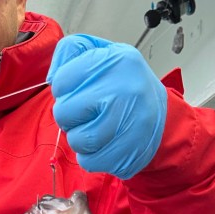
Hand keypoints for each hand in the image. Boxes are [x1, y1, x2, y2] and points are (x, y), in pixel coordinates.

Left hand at [47, 34, 166, 178]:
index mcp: (117, 60)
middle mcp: (126, 89)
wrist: (162, 115)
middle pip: (64, 112)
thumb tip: (52, 77)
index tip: (79, 90)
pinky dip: (90, 157)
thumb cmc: (122, 84)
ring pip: (76, 140)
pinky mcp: (130, 152)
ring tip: (95, 128)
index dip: (63, 90)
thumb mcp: (101, 52)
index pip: (61, 81)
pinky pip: (89, 161)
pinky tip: (104, 144)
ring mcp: (130, 123)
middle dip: (69, 116)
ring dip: (79, 138)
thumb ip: (71, 51)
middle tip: (86, 113)